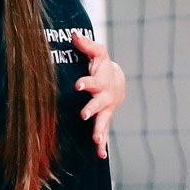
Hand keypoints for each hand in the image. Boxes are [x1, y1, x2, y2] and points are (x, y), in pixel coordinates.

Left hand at [74, 33, 124, 157]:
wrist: (116, 81)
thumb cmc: (101, 66)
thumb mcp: (96, 54)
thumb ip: (86, 45)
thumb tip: (73, 34)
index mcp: (101, 81)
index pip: (93, 81)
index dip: (86, 83)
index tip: (78, 85)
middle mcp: (105, 98)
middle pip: (99, 104)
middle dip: (92, 109)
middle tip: (84, 115)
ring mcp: (106, 110)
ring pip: (104, 121)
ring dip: (100, 130)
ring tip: (96, 139)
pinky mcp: (105, 120)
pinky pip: (105, 133)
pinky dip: (104, 145)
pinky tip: (101, 156)